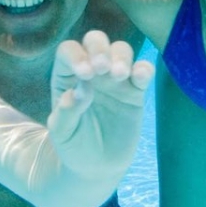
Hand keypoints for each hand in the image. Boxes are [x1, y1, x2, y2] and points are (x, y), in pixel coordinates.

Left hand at [47, 29, 153, 177]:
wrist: (97, 165)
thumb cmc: (73, 144)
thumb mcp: (61, 133)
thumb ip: (66, 112)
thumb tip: (77, 92)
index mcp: (68, 76)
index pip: (69, 51)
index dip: (76, 55)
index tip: (84, 74)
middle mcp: (92, 71)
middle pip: (95, 41)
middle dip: (99, 48)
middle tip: (102, 68)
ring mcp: (115, 79)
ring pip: (121, 50)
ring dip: (121, 57)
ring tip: (119, 75)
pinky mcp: (135, 91)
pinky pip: (143, 71)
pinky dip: (144, 68)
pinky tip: (140, 77)